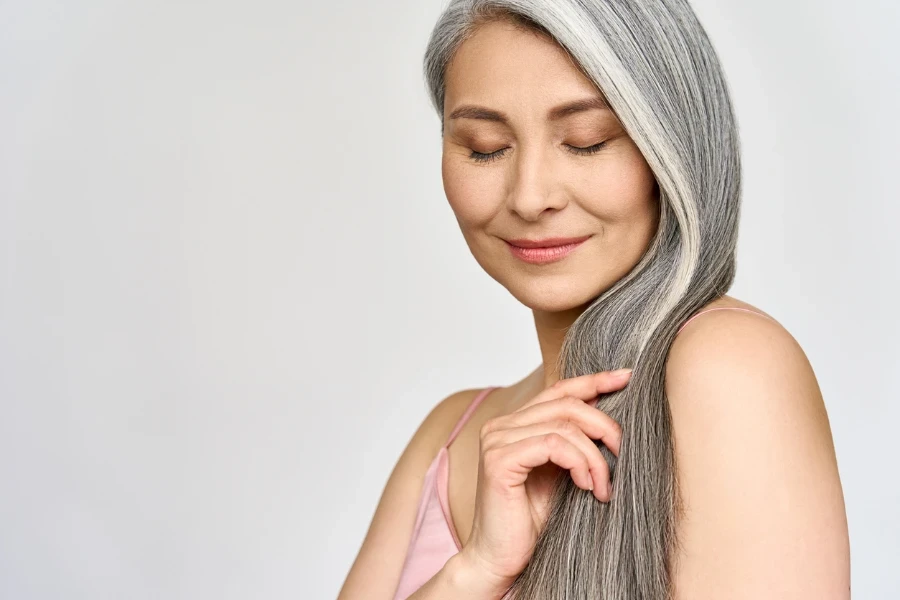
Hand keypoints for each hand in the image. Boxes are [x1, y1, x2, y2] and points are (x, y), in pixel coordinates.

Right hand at [458, 370, 629, 594]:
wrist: (500, 558)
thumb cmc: (531, 520)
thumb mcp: (561, 472)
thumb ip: (574, 442)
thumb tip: (609, 415)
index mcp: (514, 424)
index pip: (559, 390)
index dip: (594, 381)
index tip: (627, 377)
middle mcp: (501, 426)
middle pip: (566, 404)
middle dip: (603, 425)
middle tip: (623, 452)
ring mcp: (497, 440)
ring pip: (563, 425)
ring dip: (594, 455)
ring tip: (602, 485)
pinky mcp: (499, 460)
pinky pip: (552, 444)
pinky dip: (578, 462)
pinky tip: (585, 485)